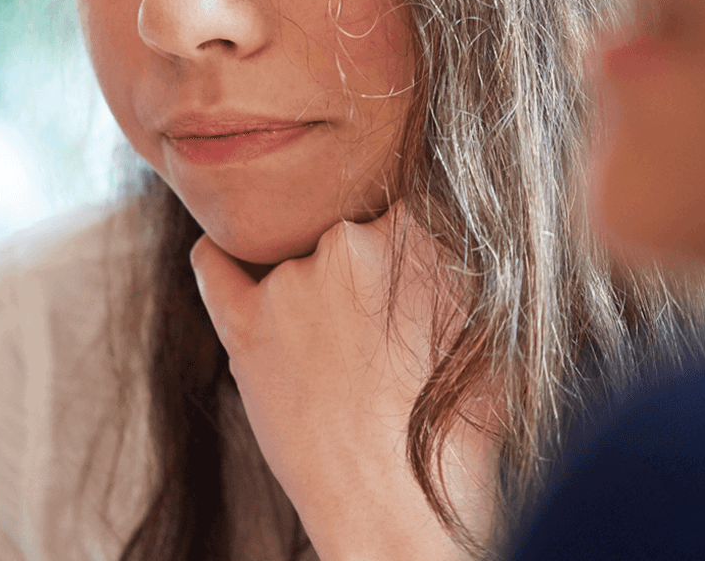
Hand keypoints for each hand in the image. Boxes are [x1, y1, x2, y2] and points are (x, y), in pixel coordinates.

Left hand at [192, 206, 495, 560]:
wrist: (401, 508)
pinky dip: (221, 258)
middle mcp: (348, 243)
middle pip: (346, 222)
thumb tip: (453, 231)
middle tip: (378, 321)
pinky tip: (233, 262)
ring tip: (335, 346)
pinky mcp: (244, 329)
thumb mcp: (491, 322)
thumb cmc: (462, 429)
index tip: (406, 264)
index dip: (407, 229)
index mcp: (419, 230)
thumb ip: (464, 259)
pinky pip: (213, 265)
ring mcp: (290, 285)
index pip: (402, 195)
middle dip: (362, 261)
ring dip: (309, 280)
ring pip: (291, 248)